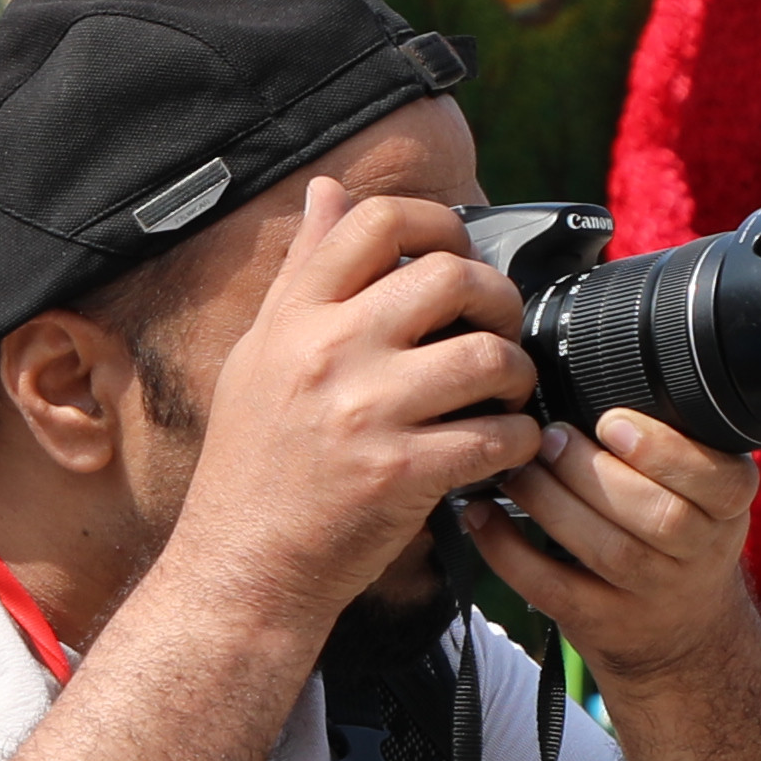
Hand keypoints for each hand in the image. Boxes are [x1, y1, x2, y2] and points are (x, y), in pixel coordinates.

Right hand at [152, 179, 540, 634]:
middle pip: (449, 276)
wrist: (241, 569)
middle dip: (497, 298)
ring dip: (517, 373)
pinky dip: (520, 443)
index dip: (438, 224)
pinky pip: (497, 437)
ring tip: (506, 393)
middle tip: (496, 330)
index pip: (375, 222)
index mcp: (294, 320)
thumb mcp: (257, 356)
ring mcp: (365, 413)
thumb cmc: (251, 467)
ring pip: (487, 355)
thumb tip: (327, 190)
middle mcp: (327, 354)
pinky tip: (505, 450)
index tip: (456, 255)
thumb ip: (299, 273)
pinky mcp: (402, 473)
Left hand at [470, 406, 760, 686]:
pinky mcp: (603, 623)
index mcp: (728, 507)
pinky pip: (553, 589)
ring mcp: (653, 595)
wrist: (680, 635)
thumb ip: (669, 445)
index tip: (612, 421)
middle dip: (593, 471)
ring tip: (515, 470)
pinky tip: (482, 518)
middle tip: (549, 438)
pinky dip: (510, 552)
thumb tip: (597, 373)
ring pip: (607, 550)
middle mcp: (700, 554)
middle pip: (658, 515)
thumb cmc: (677, 538)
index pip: (720, 480)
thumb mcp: (700, 491)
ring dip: (551, 503)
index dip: (665, 451)